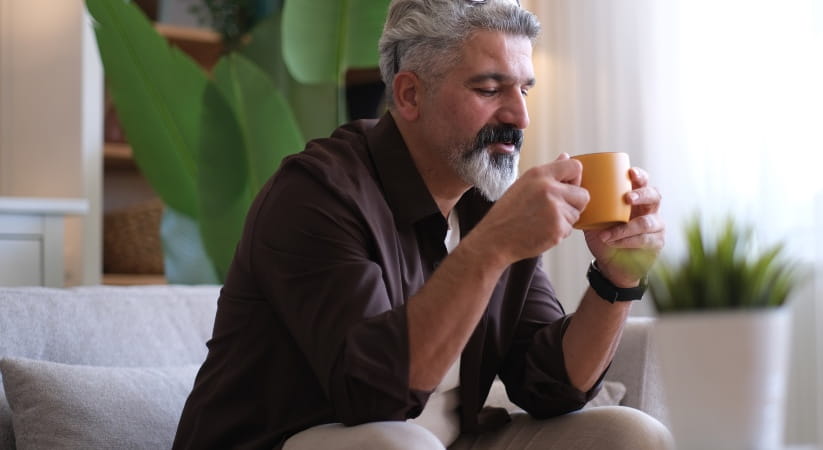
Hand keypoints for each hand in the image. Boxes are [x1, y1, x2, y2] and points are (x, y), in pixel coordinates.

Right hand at [476, 153, 589, 264]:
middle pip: (583, 194)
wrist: (495, 238)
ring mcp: (555, 209)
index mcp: (539, 174)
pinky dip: (559, 232)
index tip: (565, 188)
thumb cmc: (507, 212)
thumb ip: (548, 172)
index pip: (575, 166)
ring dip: (565, 219)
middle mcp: (549, 188)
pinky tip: (541, 231)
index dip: (574, 179)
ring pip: (577, 213)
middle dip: (573, 204)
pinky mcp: (558, 228)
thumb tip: (566, 156)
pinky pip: (570, 229)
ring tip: (543, 221)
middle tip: (554, 210)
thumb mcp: (524, 184)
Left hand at [584, 167, 664, 287]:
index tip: (630, 172)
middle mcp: (649, 209)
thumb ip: (588, 203)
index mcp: (635, 198)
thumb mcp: (593, 218)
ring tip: (607, 234)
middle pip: (654, 195)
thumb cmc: (603, 235)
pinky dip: (625, 241)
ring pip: (647, 222)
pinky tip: (611, 242)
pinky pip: (644, 240)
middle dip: (641, 195)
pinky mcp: (656, 243)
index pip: (643, 181)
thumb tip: (572, 185)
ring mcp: (656, 226)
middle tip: (627, 198)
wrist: (609, 263)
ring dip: (625, 228)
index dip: (640, 175)